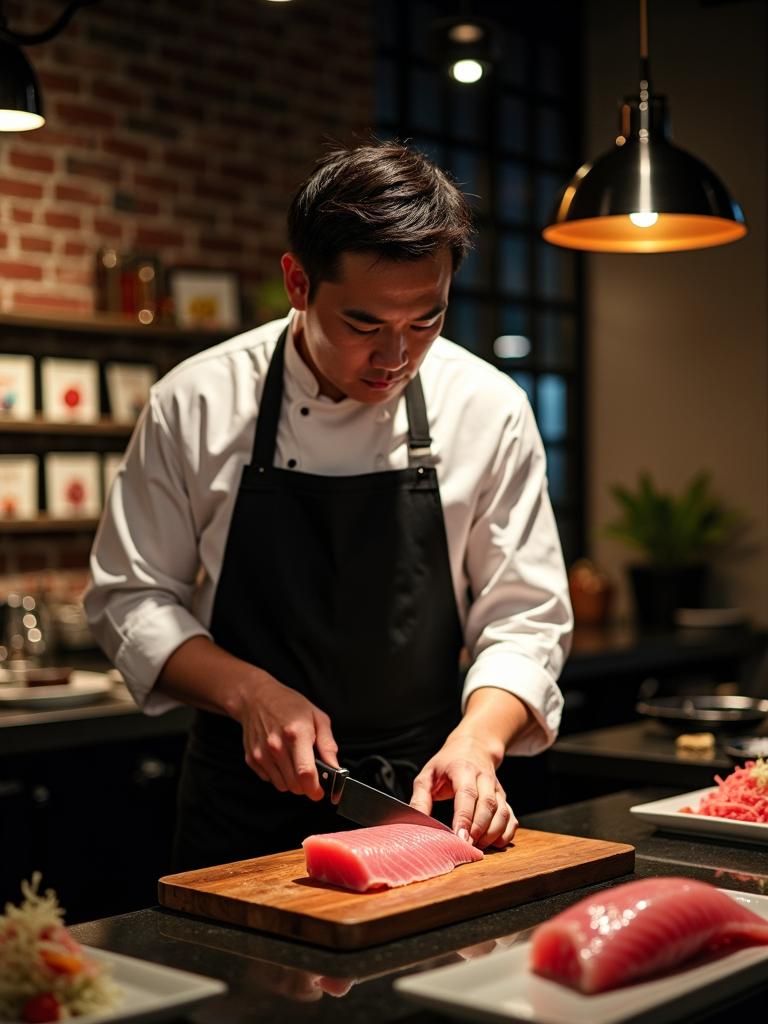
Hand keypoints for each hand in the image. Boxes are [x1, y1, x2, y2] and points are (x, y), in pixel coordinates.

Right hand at [233, 671, 338, 799]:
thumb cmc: (290, 705)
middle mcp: (276, 746)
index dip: (315, 789)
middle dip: (306, 785)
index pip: (305, 773)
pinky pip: (270, 780)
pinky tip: (281, 759)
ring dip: (292, 781)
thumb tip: (336, 768)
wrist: (256, 698)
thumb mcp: (317, 717)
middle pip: (295, 785)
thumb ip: (328, 745)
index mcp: (296, 734)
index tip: (321, 792)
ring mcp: (261, 754)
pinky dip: (278, 775)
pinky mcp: (251, 759)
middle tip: (310, 773)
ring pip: (282, 786)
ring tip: (294, 762)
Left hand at [409, 735, 516, 849]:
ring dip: (492, 833)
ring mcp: (496, 788)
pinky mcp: (504, 798)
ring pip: (502, 812)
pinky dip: (506, 833)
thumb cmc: (446, 764)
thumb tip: (416, 823)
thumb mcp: (427, 775)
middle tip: (467, 847)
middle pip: (487, 805)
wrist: (474, 747)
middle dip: (478, 830)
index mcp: (462, 769)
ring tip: (478, 847)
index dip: (464, 817)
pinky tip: (495, 843)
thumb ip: (420, 799)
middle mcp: (483, 778)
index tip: (460, 837)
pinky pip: (511, 818)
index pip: (466, 794)